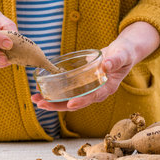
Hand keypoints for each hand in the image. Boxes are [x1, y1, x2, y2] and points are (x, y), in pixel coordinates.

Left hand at [31, 21, 159, 110]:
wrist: (121, 53)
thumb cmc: (123, 54)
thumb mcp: (122, 55)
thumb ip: (115, 60)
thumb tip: (106, 65)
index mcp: (107, 88)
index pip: (93, 97)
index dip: (82, 101)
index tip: (70, 104)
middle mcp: (96, 92)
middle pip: (76, 103)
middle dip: (58, 105)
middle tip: (41, 104)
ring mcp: (87, 90)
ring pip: (68, 100)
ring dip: (52, 101)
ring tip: (35, 99)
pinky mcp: (81, 85)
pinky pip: (67, 92)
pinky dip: (54, 93)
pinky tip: (41, 91)